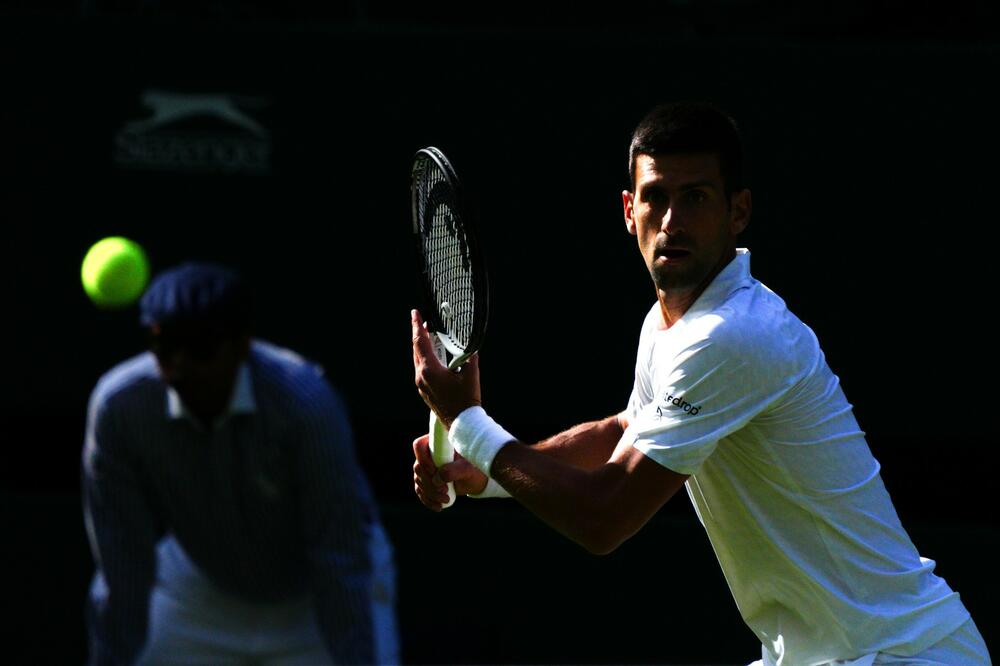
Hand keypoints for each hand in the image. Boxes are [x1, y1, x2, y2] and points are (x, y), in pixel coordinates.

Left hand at [411, 309, 480, 428]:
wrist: (462, 423)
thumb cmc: (466, 400)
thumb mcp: (471, 374)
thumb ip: (469, 357)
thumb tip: (469, 347)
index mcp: (430, 370)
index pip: (420, 342)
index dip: (417, 325)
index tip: (415, 313)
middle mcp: (421, 377)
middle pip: (416, 349)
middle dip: (420, 334)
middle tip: (423, 322)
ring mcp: (421, 385)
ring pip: (418, 360)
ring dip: (423, 347)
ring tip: (430, 336)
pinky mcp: (425, 391)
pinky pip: (422, 369)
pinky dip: (426, 359)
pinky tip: (434, 356)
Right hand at [412, 434, 488, 510]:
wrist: (476, 480)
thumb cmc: (474, 468)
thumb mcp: (468, 468)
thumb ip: (454, 470)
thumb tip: (438, 478)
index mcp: (438, 443)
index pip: (419, 445)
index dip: (423, 459)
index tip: (434, 472)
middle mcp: (429, 454)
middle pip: (418, 467)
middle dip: (429, 482)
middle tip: (445, 490)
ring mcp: (426, 468)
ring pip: (418, 481)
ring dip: (431, 493)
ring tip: (446, 499)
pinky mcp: (426, 481)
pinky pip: (420, 491)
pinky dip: (428, 500)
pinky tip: (439, 507)